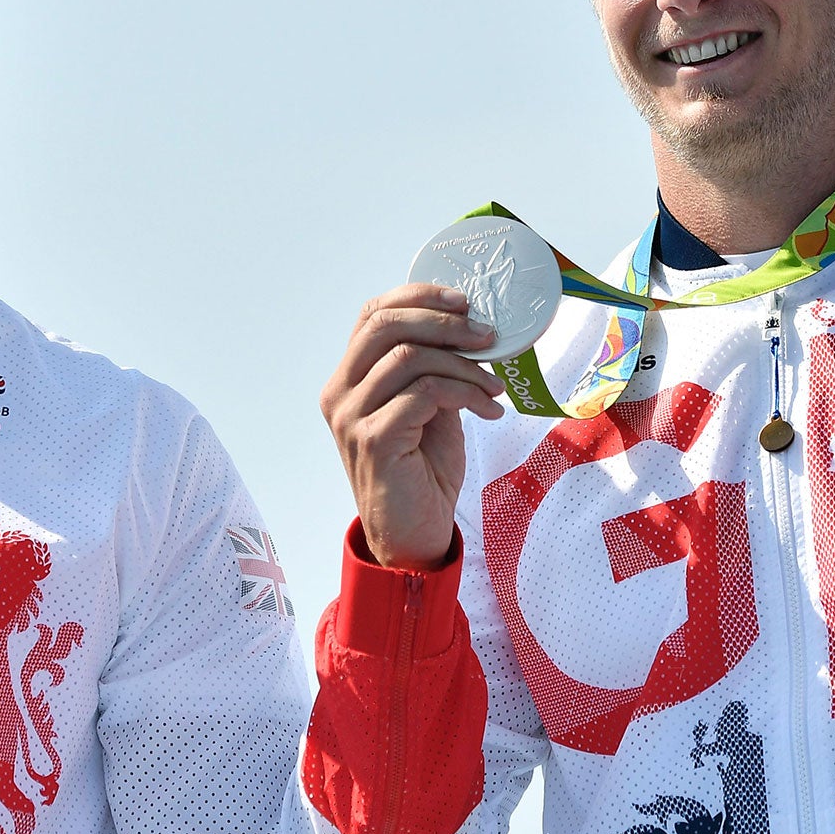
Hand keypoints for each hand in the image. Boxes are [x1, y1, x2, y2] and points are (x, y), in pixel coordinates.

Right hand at [321, 283, 505, 568]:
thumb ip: (432, 369)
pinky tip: (487, 409)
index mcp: (348, 377)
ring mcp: (351, 417)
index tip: (465, 300)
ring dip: (464, 365)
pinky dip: (463, 394)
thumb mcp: (427, 408)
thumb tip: (469, 328)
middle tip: (488, 335)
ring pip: (409, 358)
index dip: (418, 297)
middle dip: (445, 323)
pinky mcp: (374, 440)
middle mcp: (340, 392)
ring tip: (494, 385)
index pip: (373, 314)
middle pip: (386, 325)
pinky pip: (423, 395)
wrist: (412, 537)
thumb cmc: (421, 471)